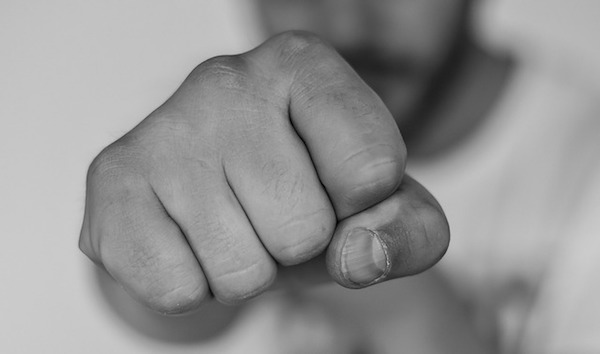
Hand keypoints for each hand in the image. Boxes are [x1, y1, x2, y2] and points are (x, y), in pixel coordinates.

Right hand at [79, 31, 448, 313]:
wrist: (216, 200)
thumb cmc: (305, 191)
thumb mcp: (380, 206)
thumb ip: (409, 230)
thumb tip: (360, 255)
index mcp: (303, 66)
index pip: (371, 169)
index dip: (363, 206)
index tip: (338, 187)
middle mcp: (227, 80)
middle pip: (303, 230)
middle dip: (296, 246)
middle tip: (270, 213)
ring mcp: (164, 129)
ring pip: (241, 270)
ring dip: (246, 268)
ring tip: (231, 225)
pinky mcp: (112, 181)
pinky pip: (179, 288)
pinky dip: (195, 284)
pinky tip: (188, 238)